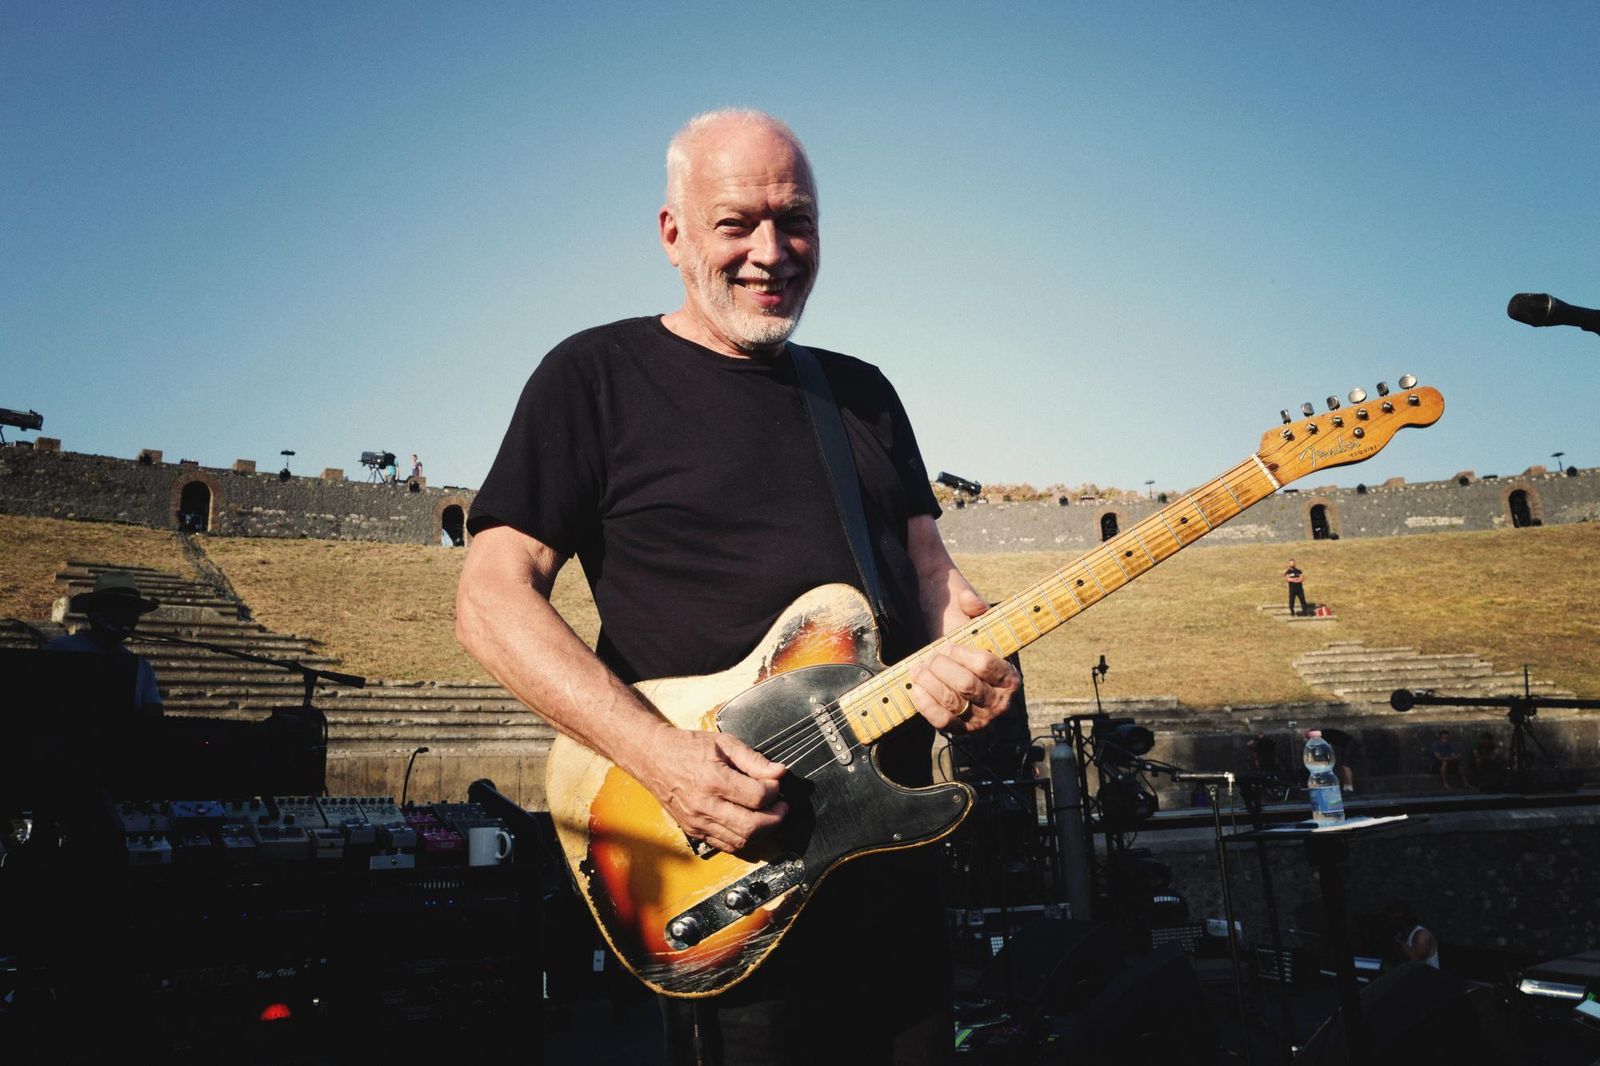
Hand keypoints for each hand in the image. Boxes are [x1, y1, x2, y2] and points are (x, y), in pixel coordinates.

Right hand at [633, 726, 787, 854]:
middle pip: (752, 826)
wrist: (653, 757)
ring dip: (762, 832)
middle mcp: (705, 805)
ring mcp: (698, 822)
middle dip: (775, 818)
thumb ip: (754, 759)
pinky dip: (743, 840)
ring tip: (769, 817)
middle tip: (782, 807)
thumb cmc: (686, 747)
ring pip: (740, 841)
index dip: (775, 791)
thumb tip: (779, 772)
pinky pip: (725, 845)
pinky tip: (750, 825)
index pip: (758, 796)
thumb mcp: (723, 743)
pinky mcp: (693, 831)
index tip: (776, 784)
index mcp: (714, 780)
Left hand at [908, 588, 1020, 731]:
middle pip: (967, 685)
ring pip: (952, 702)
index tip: (949, 646)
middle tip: (931, 657)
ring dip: (929, 682)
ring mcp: (980, 720)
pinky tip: (916, 688)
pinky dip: (925, 704)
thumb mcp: (973, 620)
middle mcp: (1000, 702)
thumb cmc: (966, 641)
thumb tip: (969, 601)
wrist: (953, 665)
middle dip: (942, 667)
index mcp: (1010, 677)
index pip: (986, 666)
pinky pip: (942, 722)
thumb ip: (974, 606)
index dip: (962, 655)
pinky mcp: (959, 730)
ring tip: (919, 668)